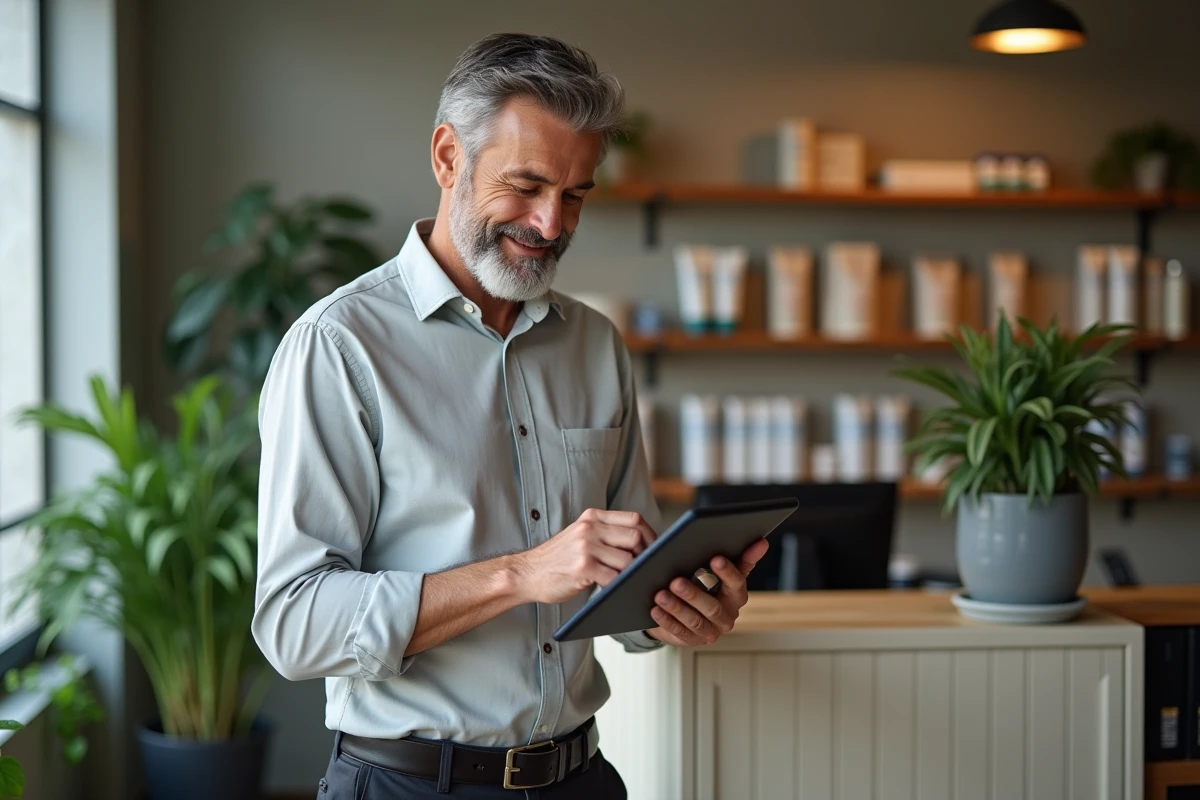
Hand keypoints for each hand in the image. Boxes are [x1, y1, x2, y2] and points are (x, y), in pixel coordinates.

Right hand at [512, 508, 655, 604]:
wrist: (526, 573)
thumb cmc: (557, 560)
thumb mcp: (580, 536)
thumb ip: (605, 534)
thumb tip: (642, 544)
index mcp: (592, 517)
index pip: (634, 519)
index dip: (650, 536)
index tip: (655, 551)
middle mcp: (590, 527)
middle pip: (635, 537)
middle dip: (645, 556)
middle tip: (645, 570)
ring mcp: (585, 546)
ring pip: (628, 559)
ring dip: (632, 574)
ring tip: (629, 582)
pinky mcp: (582, 567)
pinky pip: (613, 578)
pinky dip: (619, 586)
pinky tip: (615, 590)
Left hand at [645, 539, 768, 646]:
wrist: (689, 611)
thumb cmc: (706, 583)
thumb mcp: (721, 570)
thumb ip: (742, 557)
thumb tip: (762, 542)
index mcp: (737, 596)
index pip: (737, 584)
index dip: (727, 572)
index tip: (715, 559)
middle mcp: (727, 616)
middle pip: (712, 607)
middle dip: (693, 594)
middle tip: (676, 581)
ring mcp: (710, 631)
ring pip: (694, 621)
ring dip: (677, 608)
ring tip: (661, 594)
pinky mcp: (692, 640)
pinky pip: (679, 632)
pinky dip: (667, 620)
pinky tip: (655, 609)